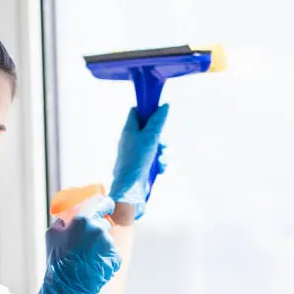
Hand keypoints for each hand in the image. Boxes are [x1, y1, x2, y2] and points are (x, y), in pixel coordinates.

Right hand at [30, 196, 121, 293]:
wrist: (67, 287)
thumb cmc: (58, 261)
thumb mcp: (53, 235)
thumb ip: (63, 221)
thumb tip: (69, 218)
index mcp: (84, 219)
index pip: (102, 203)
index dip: (104, 204)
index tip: (105, 206)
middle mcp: (99, 229)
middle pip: (104, 223)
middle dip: (97, 229)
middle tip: (86, 242)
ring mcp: (109, 244)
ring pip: (108, 239)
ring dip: (100, 245)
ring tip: (87, 257)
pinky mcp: (115, 258)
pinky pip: (112, 253)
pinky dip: (105, 257)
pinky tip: (94, 264)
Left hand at [109, 104, 169, 219]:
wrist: (130, 188)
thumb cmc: (137, 159)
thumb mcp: (150, 136)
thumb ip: (158, 121)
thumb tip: (164, 105)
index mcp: (129, 130)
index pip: (136, 112)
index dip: (147, 110)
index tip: (159, 113)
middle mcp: (131, 140)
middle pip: (150, 130)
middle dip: (160, 137)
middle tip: (163, 143)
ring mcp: (136, 154)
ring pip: (155, 146)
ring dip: (162, 153)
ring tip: (161, 160)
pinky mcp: (141, 166)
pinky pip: (154, 160)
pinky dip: (159, 164)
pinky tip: (160, 169)